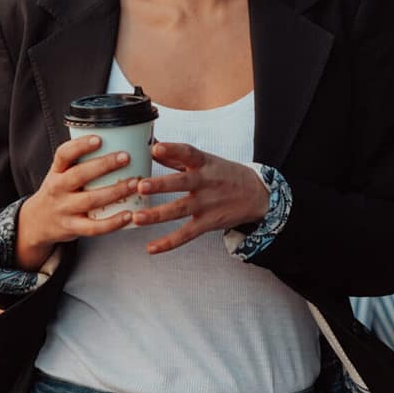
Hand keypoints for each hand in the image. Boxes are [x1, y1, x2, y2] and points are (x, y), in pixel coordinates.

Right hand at [15, 134, 141, 269]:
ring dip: (114, 192)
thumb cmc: (58, 193)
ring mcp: (64, 209)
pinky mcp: (72, 228)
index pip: (63, 154)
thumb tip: (116, 143)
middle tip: (125, 157)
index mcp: (56, 172)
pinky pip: (94, 227)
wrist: (37, 222)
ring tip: (133, 184)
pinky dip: (113, 222)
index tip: (98, 139)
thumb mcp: (60, 174)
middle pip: (79, 175)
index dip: (80, 146)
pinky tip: (128, 214)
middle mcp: (58, 189)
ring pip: (90, 200)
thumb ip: (80, 162)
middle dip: (104, 165)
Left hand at [132, 141, 269, 253]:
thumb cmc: (223, 174)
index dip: (172, 150)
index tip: (155, 147)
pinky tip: (151, 248)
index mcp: (204, 163)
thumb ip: (176, 156)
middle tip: (140, 186)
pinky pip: (187, 234)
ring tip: (137, 217)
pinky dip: (169, 242)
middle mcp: (205, 182)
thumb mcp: (204, 161)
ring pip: (180, 209)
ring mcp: (207, 204)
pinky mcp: (208, 223)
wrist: (256, 194)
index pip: (188, 153)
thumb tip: (150, 144)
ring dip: (158, 214)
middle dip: (161, 185)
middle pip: (182, 183)